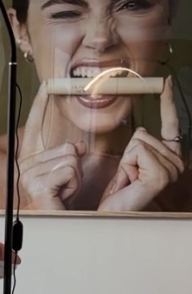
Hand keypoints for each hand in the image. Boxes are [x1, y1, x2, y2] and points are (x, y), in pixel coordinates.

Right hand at [16, 82, 82, 209]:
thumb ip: (67, 155)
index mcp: (29, 162)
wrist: (56, 226)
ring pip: (70, 158)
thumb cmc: (59, 205)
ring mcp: (29, 177)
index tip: (45, 87)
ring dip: (75, 178)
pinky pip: (69, 169)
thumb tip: (76, 147)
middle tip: (64, 186)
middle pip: (66, 147)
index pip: (33, 128)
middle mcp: (25, 167)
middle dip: (74, 167)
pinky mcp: (38, 185)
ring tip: (63, 192)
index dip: (39, 106)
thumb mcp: (66, 174)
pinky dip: (73, 183)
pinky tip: (62, 194)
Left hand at [98, 76, 183, 211]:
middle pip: (144, 134)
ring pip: (139, 142)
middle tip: (130, 173)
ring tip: (130, 178)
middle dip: (129, 152)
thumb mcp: (130, 161)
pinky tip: (132, 179)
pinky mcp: (161, 175)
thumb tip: (142, 129)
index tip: (165, 82)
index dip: (167, 102)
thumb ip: (140, 144)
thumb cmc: (121, 189)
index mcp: (172, 157)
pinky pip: (139, 150)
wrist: (114, 212)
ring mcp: (172, 170)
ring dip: (127, 160)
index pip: (171, 124)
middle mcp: (178, 163)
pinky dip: (128, 163)